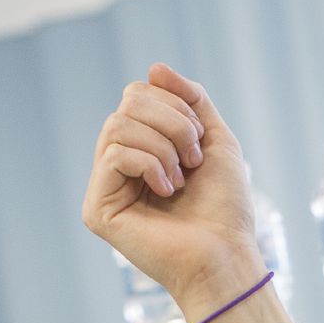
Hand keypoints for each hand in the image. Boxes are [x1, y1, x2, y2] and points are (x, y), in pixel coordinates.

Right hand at [82, 62, 266, 320]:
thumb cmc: (225, 207)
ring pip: (118, 125)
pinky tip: (167, 190)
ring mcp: (105, 187)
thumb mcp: (215, 139)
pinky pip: (114, 154)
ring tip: (182, 178)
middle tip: (194, 159)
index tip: (200, 142)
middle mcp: (118, 165)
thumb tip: (153, 67)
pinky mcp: (97, 209)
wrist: (227, 255)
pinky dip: (149, 164)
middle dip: (171, 122)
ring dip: (163, 145)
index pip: (138, 94)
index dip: (174, 106)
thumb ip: (190, 99)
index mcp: (142, 148)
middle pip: (127, 103)